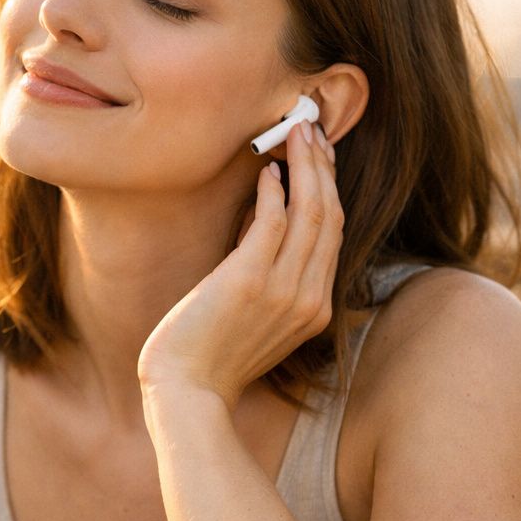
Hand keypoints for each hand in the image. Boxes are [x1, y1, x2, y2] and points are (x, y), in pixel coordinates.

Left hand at [137, 119, 340, 410]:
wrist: (185, 392)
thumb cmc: (210, 354)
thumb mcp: (255, 312)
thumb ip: (268, 269)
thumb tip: (265, 213)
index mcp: (315, 308)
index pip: (335, 234)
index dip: (330, 187)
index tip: (320, 154)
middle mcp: (309, 298)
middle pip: (330, 216)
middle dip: (323, 166)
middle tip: (311, 128)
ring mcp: (283, 291)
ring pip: (311, 213)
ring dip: (306, 166)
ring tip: (295, 133)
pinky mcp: (248, 282)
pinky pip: (273, 223)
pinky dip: (275, 192)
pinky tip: (266, 170)